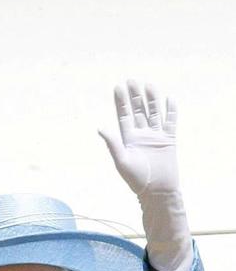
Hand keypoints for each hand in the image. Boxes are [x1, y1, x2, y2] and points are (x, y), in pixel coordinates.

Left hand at [99, 80, 178, 196]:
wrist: (157, 190)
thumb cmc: (136, 179)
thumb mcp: (121, 161)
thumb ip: (112, 143)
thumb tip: (100, 127)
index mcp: (128, 139)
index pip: (124, 116)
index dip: (121, 102)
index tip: (118, 87)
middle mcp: (141, 135)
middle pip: (138, 110)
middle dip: (135, 96)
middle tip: (131, 80)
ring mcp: (156, 136)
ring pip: (154, 112)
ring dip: (151, 99)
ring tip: (148, 84)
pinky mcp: (169, 139)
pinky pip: (170, 121)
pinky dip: (170, 110)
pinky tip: (168, 98)